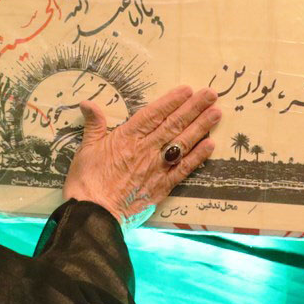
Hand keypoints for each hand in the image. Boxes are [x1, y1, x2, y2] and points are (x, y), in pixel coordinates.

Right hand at [62, 86, 220, 227]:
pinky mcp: (162, 186)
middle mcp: (146, 150)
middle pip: (173, 125)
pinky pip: (183, 169)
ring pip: (182, 143)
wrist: (93, 213)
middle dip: (193, 108)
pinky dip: (197, 157)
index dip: (171, 101)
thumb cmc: (87, 181)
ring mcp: (156, 168)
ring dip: (200, 127)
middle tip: (211, 94)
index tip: (187, 90)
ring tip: (216, 113)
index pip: (153, 114)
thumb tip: (87, 103)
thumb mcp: (86, 148)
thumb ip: (94, 124)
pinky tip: (210, 145)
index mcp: (127, 138)